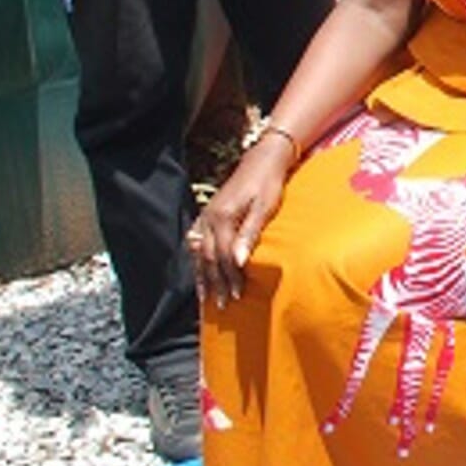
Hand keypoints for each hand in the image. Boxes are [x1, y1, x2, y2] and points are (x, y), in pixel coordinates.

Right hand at [189, 140, 293, 306]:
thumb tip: (239, 262)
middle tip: (223, 305)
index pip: (224, 256)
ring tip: (206, 297)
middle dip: (216, 283)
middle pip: (209, 258)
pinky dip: (197, 259)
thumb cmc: (268, 184)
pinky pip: (197, 241)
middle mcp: (209, 218)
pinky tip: (198, 269)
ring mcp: (205, 216)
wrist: (262, 160)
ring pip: (200, 252)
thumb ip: (250, 234)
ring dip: (203, 276)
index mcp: (223, 217)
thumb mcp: (264, 208)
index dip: (230, 277)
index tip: (238, 296)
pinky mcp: (207, 214)